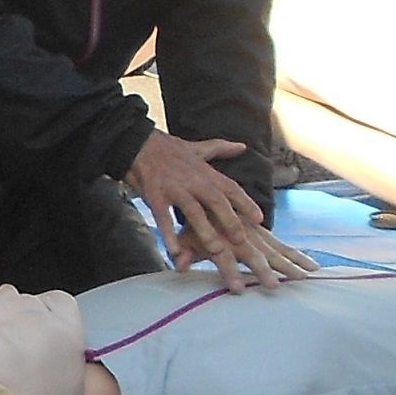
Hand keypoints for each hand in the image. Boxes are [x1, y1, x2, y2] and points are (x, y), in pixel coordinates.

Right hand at [129, 133, 317, 290]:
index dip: (246, 203)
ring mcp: (174, 188)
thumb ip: (221, 149)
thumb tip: (243, 147)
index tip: (260, 218)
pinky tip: (175, 252)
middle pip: (216, 201)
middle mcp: (192, 179)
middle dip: (230, 221)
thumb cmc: (167, 149)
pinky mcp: (155, 195)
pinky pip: (164, 218)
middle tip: (242, 241)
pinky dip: (169, 234)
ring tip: (216, 250)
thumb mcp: (197, 148)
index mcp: (204, 171)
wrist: (135, 143)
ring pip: (193, 211)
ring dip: (205, 231)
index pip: (230, 187)